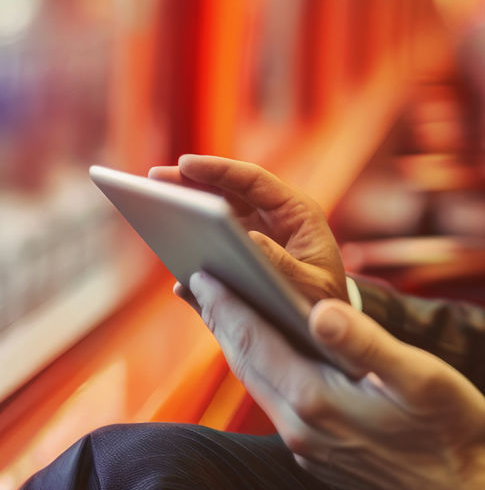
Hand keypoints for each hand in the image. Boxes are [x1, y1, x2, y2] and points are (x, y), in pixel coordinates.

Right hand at [149, 155, 347, 303]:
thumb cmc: (326, 302)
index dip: (219, 170)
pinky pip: (211, 246)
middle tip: (154, 178)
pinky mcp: (238, 257)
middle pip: (228, 190)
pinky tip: (168, 252)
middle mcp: (274, 217)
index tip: (185, 163)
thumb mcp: (312, 287)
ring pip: (215, 213)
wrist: (328, 326)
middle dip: (191, 181)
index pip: (254, 180)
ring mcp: (255, 234)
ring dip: (185, 209)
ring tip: (149, 206)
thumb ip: (284, 267)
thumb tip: (249, 241)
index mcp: (296, 213)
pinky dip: (189, 246)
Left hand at [187, 271, 484, 489]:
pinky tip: (267, 353)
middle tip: (196, 281)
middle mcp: (301, 427)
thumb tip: (321, 310)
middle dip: (220, 320)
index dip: (227, 304)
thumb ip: (365, 343)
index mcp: (318, 400)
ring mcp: (308, 446)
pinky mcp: (319, 454)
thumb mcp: (417, 377)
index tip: (201, 273)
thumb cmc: (451, 430)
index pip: (256, 341)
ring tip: (221, 312)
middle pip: (246, 362)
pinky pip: (275, 399)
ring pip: (257, 383)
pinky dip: (260, 367)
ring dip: (235, 344)